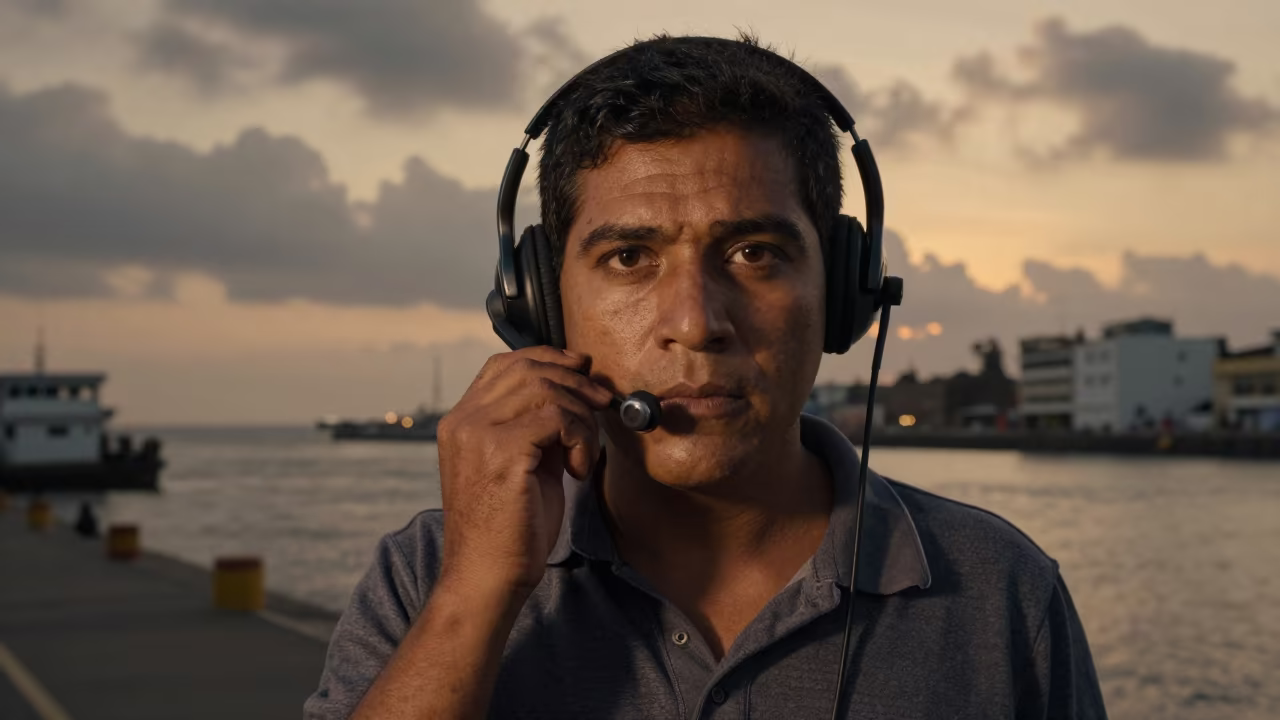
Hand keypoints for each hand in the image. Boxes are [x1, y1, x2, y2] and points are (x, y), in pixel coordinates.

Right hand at [435, 346, 613, 602]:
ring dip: (581, 417)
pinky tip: (578, 471)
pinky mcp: (501, 451)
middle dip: (576, 382)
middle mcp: (463, 421)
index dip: (548, 359)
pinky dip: (580, 438)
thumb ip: (536, 428)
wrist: (487, 578)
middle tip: (602, 405)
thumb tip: (576, 393)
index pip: (504, 364)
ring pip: (546, 389)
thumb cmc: (508, 530)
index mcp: (461, 422)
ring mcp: (477, 433)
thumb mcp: (521, 465)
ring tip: (583, 454)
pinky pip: (557, 417)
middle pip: (528, 368)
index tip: (582, 372)